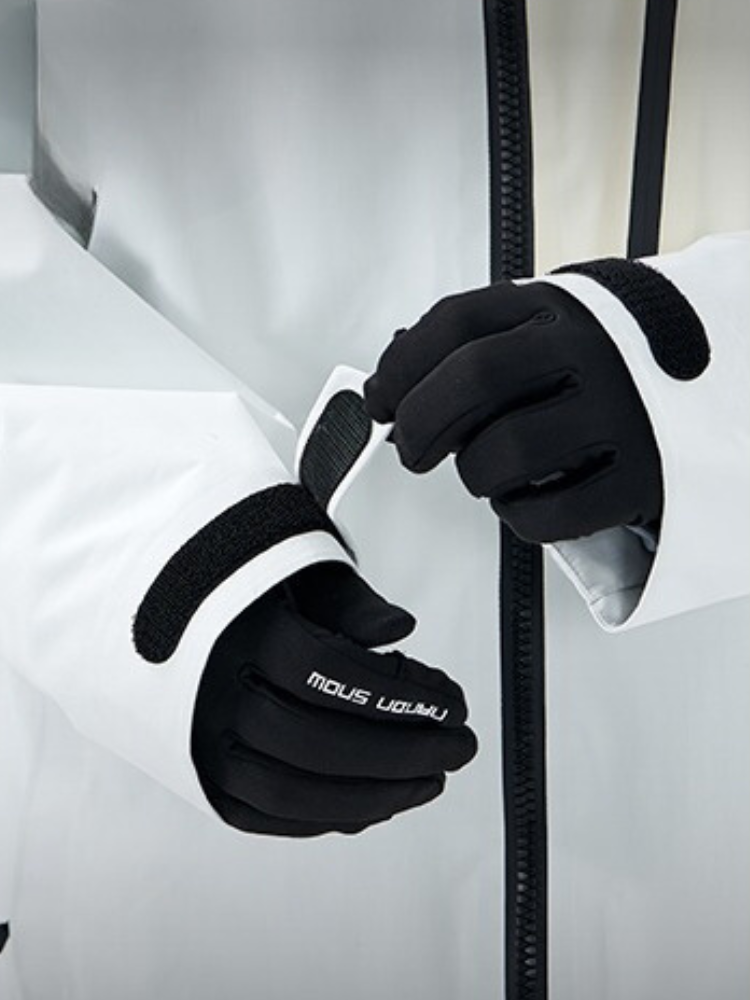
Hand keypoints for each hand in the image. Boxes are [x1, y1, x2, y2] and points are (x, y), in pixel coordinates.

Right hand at [191, 563, 476, 836]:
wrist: (169, 622)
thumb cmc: (245, 597)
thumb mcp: (298, 575)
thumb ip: (350, 601)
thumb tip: (397, 628)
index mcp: (239, 634)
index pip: (330, 672)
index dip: (400, 694)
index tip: (451, 702)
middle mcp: (212, 694)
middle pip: (316, 740)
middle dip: (402, 751)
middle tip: (457, 747)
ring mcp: (202, 744)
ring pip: (292, 790)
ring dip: (375, 795)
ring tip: (429, 780)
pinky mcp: (205, 780)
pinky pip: (268, 816)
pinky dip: (331, 816)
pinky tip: (378, 801)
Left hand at [364, 281, 662, 541]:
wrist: (710, 387)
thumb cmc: (602, 368)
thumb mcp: (540, 335)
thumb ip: (468, 349)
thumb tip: (383, 385)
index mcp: (556, 308)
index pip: (455, 321)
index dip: (401, 366)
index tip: (380, 399)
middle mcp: (590, 351)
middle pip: (472, 379)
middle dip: (419, 423)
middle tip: (411, 449)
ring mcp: (620, 413)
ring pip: (503, 453)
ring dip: (474, 474)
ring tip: (487, 470)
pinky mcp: (640, 478)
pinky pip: (547, 515)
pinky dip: (518, 516)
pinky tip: (525, 497)